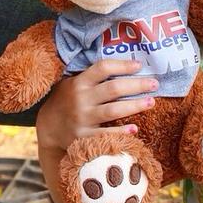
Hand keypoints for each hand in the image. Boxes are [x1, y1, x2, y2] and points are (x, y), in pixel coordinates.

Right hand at [36, 59, 157, 152]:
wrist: (47, 128)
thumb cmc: (68, 100)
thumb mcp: (74, 83)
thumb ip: (95, 77)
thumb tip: (132, 66)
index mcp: (79, 82)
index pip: (103, 68)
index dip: (122, 65)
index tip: (140, 65)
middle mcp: (80, 99)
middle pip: (113, 89)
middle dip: (137, 85)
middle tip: (155, 84)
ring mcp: (82, 119)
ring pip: (112, 110)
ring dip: (134, 106)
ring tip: (151, 102)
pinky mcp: (82, 137)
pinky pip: (105, 135)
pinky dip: (120, 132)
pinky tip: (135, 129)